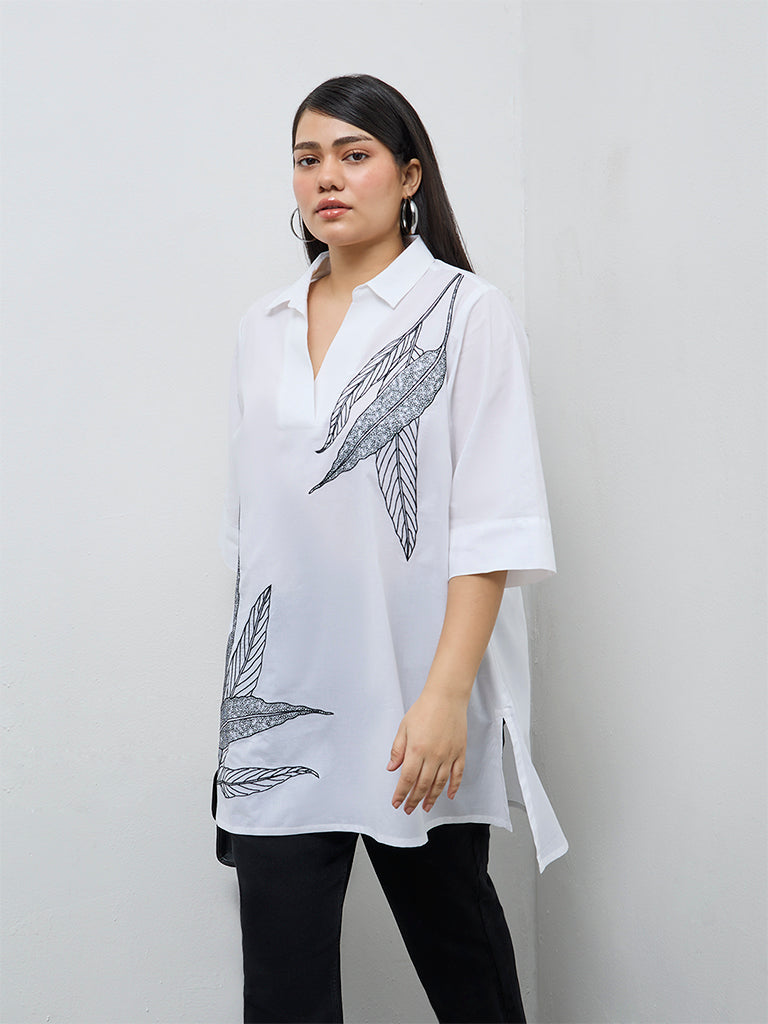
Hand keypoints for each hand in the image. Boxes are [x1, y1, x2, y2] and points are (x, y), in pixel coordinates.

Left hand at [387, 688, 467, 813]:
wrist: (446, 697)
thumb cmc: (424, 709)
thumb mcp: (404, 727)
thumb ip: (397, 749)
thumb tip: (391, 768)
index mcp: (416, 749)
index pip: (407, 778)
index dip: (401, 793)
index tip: (397, 802)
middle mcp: (433, 756)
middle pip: (422, 785)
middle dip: (414, 800)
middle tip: (409, 809)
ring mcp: (448, 755)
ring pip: (440, 783)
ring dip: (432, 797)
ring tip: (426, 807)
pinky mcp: (460, 752)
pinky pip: (458, 774)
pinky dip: (453, 787)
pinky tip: (449, 795)